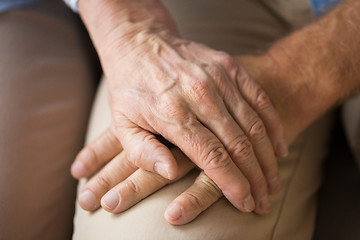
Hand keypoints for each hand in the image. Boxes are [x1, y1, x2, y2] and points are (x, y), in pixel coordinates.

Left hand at [78, 0, 287, 212]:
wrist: (141, 42)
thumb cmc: (131, 87)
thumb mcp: (122, 123)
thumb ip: (142, 152)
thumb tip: (169, 173)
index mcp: (172, 113)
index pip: (211, 156)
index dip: (232, 184)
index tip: (244, 203)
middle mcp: (200, 95)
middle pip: (238, 145)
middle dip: (255, 178)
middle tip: (263, 201)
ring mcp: (218, 78)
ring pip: (254, 125)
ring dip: (268, 158)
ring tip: (273, 182)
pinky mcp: (230, 66)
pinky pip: (260, 99)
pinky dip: (274, 126)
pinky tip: (280, 148)